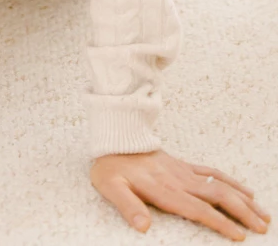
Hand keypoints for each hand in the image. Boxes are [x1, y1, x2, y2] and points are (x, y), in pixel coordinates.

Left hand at [91, 151, 269, 239]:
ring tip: (264, 215)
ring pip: (221, 185)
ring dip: (244, 199)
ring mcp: (183, 171)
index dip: (220, 223)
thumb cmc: (110, 167)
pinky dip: (231, 182)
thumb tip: (142, 227)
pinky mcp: (183, 165)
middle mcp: (179, 181)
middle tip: (263, 229)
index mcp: (165, 190)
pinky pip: (212, 172)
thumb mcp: (111, 188)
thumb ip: (128, 207)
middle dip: (243, 213)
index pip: (199, 210)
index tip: (240, 236)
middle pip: (218, 196)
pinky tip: (245, 191)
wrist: (113, 136)